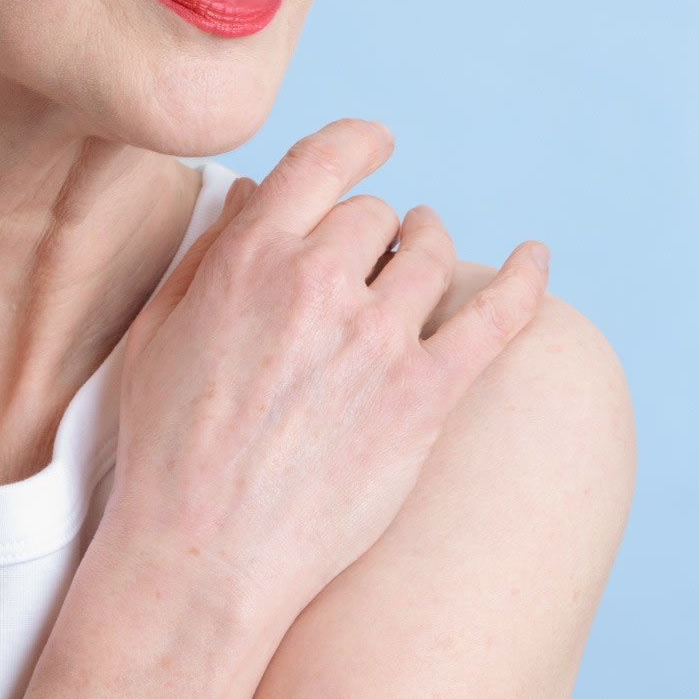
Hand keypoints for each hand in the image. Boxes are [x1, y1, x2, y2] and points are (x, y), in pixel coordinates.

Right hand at [102, 118, 549, 634]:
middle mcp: (319, 285)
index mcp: (251, 258)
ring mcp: (377, 341)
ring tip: (422, 251)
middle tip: (362, 257)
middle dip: (369, 229)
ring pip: (429, 256)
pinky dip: (524, 281)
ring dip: (427, 245)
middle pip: (375, 216)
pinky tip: (538, 257)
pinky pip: (494, 319)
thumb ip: (211, 251)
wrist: (204, 555)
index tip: (374, 143)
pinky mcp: (423, 398)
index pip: (321, 164)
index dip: (355, 143)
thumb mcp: (161, 328)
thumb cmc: (168, 444)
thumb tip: (256, 191)